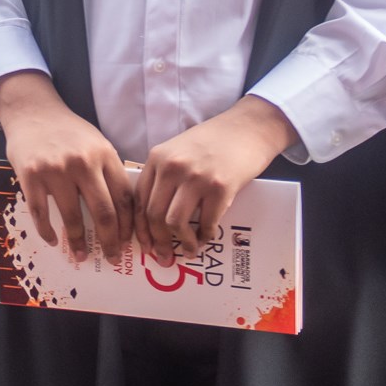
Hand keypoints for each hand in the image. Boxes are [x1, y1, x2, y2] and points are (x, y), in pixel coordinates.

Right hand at [0, 71, 133, 263]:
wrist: (33, 111)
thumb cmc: (69, 131)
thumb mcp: (97, 143)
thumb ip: (109, 172)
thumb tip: (123, 212)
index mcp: (104, 155)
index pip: (124, 198)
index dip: (128, 226)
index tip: (129, 243)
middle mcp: (82, 163)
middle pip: (103, 212)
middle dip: (110, 242)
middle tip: (112, 259)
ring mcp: (55, 170)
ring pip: (73, 217)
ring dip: (78, 242)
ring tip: (82, 256)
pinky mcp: (31, 176)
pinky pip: (41, 213)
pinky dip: (48, 231)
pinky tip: (54, 240)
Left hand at [135, 95, 295, 263]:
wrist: (247, 128)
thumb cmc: (212, 141)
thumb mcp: (178, 150)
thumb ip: (164, 175)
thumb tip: (155, 217)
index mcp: (157, 158)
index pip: (139, 200)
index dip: (141, 228)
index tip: (145, 244)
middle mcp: (172, 167)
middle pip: (154, 214)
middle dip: (158, 241)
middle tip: (164, 256)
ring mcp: (195, 177)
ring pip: (174, 223)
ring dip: (181, 243)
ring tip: (188, 250)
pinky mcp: (219, 187)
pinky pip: (205, 223)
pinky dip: (204, 236)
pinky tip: (206, 238)